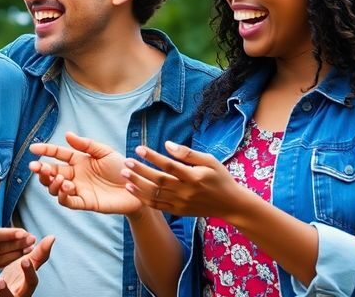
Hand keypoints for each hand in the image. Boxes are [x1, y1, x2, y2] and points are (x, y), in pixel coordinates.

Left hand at [0, 235, 54, 296]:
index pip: (31, 283)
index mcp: (24, 288)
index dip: (29, 273)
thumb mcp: (25, 268)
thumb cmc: (15, 281)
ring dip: (0, 294)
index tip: (25, 260)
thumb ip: (37, 255)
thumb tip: (52, 237)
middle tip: (1, 280)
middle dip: (10, 290)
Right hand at [29, 132, 141, 215]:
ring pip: (56, 189)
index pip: (58, 154)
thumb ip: (86, 145)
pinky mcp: (86, 203)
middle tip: (36, 167)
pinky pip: (69, 202)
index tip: (33, 148)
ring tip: (58, 177)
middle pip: (52, 173)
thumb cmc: (122, 167)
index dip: (45, 151)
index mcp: (79, 160)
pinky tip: (65, 187)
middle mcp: (75, 175)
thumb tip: (66, 134)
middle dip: (41, 170)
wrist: (139, 185)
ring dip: (52, 183)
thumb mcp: (105, 152)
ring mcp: (79, 189)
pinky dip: (63, 196)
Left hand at [121, 141, 247, 219]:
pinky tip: (131, 189)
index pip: (169, 166)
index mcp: (194, 177)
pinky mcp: (178, 211)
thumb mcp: (210, 161)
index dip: (153, 157)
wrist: (230, 204)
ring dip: (137, 184)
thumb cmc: (220, 178)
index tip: (139, 148)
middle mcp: (186, 191)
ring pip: (155, 194)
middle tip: (126, 162)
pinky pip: (157, 205)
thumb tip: (167, 144)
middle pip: (159, 180)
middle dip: (140, 171)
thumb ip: (188, 153)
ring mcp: (181, 203)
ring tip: (124, 175)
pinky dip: (143, 198)